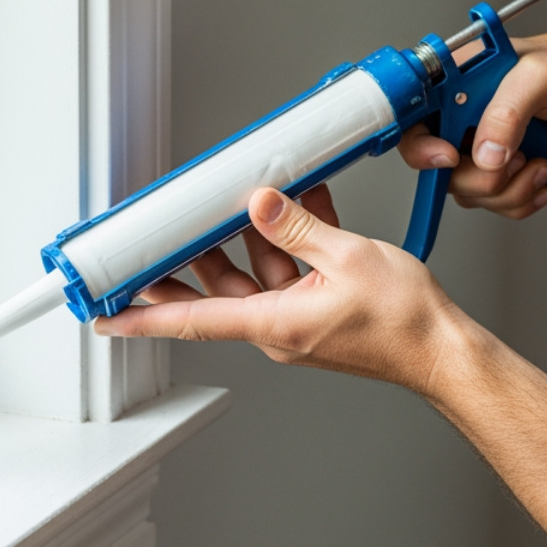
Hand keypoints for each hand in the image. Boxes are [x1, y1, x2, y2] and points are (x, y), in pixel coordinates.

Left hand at [94, 185, 469, 393]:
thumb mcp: (347, 257)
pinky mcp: (315, 312)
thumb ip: (296, 227)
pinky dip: (287, 241)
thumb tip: (259, 204)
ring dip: (248, 237)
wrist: (443, 348)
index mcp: (274, 324)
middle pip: (216, 292)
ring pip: (253, 275)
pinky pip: (286, 272)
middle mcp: (276, 329)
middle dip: (191, 257)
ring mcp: (295, 322)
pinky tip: (296, 206)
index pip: (190, 320)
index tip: (104, 314)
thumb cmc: (404, 321)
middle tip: (160, 232)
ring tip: (242, 198)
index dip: (141, 317)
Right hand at [397, 25, 546, 218]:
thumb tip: (486, 155)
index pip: (412, 122)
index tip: (452, 157)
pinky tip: (543, 178)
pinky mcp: (496, 168)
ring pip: (469, 193)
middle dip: (483, 178)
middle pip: (440, 170)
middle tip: (517, 159)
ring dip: (510, 190)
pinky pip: (495, 202)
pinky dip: (522, 198)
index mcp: (450, 84)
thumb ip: (508, 112)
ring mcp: (475, 146)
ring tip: (540, 164)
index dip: (422, 148)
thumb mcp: (538, 76)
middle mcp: (455, 117)